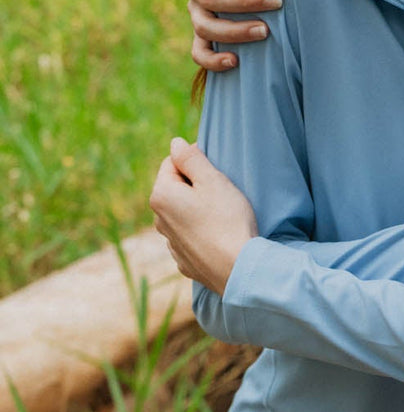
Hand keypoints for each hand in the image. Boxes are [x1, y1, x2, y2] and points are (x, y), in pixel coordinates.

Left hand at [149, 138, 257, 295]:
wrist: (237, 268)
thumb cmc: (227, 220)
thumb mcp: (213, 180)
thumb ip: (191, 158)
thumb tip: (175, 143)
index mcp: (161, 195)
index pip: (172, 162)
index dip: (195, 161)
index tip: (217, 169)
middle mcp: (158, 219)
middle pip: (176, 188)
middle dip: (195, 185)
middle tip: (222, 192)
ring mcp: (170, 242)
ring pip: (182, 213)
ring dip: (198, 208)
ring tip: (223, 214)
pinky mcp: (183, 260)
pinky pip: (190, 236)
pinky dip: (201, 231)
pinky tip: (219, 235)